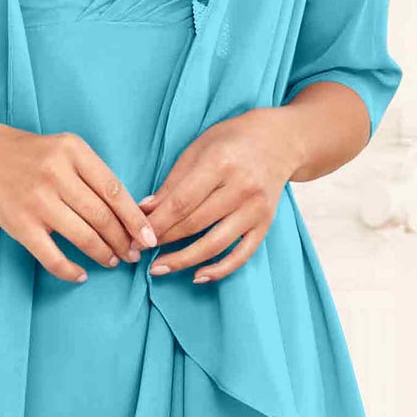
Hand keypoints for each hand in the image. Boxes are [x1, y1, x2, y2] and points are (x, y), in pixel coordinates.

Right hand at [0, 120, 153, 284]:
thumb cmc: (31, 154)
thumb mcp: (66, 149)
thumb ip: (94, 175)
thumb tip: (129, 214)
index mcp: (73, 152)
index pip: (115, 191)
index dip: (135, 220)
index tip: (149, 238)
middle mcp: (57, 175)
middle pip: (102, 217)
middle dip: (123, 241)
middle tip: (133, 254)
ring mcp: (37, 201)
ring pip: (84, 237)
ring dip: (104, 254)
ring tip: (112, 261)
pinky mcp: (20, 225)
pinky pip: (52, 257)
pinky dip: (71, 270)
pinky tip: (82, 274)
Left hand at [143, 107, 303, 282]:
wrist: (280, 141)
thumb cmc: (232, 140)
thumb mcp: (198, 149)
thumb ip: (173, 182)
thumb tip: (144, 211)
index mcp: (220, 163)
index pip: (181, 202)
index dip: (156, 223)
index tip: (136, 236)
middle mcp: (241, 188)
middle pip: (194, 224)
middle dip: (163, 241)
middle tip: (138, 251)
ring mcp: (256, 209)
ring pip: (215, 244)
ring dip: (184, 260)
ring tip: (158, 268)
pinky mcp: (266, 223)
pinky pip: (242, 255)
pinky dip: (220, 270)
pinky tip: (198, 276)